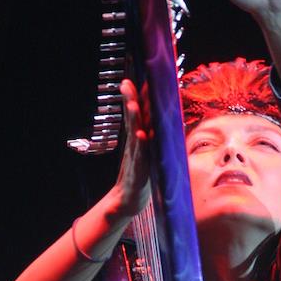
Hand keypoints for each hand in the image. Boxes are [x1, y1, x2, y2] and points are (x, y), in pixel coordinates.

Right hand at [111, 78, 151, 218]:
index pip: (137, 115)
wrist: (127, 202)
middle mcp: (135, 147)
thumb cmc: (138, 175)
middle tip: (128, 85)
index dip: (137, 97)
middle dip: (132, 102)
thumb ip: (146, 134)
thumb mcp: (143, 153)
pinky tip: (142, 137)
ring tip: (134, 106)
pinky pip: (141, 159)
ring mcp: (136, 160)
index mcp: (137, 140)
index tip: (138, 78)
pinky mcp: (139, 174)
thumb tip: (154, 117)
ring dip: (135, 120)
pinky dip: (141, 148)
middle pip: (134, 121)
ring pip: (135, 136)